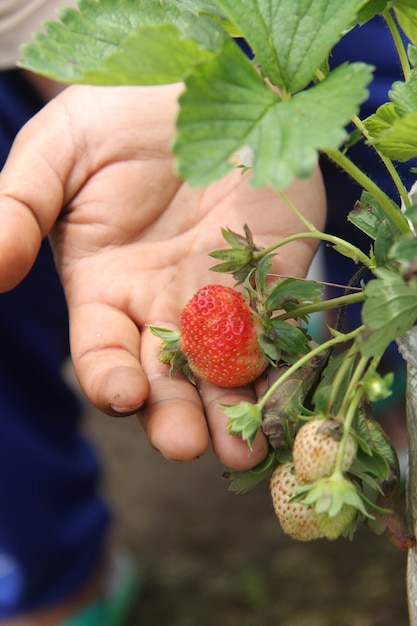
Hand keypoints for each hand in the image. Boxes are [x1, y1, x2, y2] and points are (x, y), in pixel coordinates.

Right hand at [0, 83, 324, 468]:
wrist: (190, 85)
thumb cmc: (113, 118)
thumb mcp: (53, 154)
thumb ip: (17, 211)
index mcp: (106, 291)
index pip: (102, 353)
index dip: (109, 377)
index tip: (121, 394)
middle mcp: (162, 308)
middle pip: (167, 380)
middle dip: (176, 416)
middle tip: (189, 445)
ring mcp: (222, 299)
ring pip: (225, 372)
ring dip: (235, 411)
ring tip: (246, 450)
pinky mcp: (273, 278)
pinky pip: (279, 330)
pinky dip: (284, 364)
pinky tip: (289, 397)